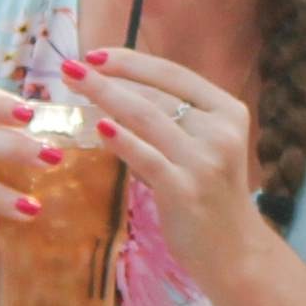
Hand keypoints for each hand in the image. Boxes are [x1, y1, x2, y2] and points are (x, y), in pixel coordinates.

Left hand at [57, 45, 262, 274]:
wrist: (234, 251)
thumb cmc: (211, 195)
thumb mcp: (205, 146)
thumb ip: (175, 118)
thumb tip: (117, 86)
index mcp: (228, 111)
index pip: (174, 74)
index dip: (132, 60)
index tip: (95, 54)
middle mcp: (220, 131)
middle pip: (156, 94)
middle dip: (109, 78)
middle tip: (71, 68)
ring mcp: (204, 161)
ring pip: (147, 118)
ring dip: (106, 97)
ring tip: (75, 84)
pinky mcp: (185, 190)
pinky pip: (146, 158)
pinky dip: (121, 140)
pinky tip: (98, 126)